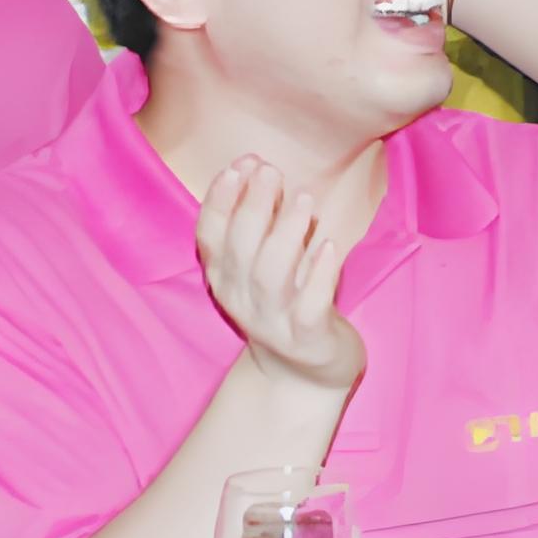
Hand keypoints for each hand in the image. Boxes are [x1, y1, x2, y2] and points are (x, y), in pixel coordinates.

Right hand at [197, 159, 361, 393]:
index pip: (208, 236)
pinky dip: (318, 274)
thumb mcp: (263, 262)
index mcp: (223, 278)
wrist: (304, 373)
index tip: (239, 164)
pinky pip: (309, 306)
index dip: (219, 199)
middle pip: (239, 249)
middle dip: (253, 206)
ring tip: (304, 200)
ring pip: (270, 275)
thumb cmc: (286, 300)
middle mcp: (240, 300)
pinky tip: (329, 245)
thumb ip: (261, 222)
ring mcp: (272, 322)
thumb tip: (261, 170)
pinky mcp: (306, 338)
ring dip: (285, 234)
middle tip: (271, 171)